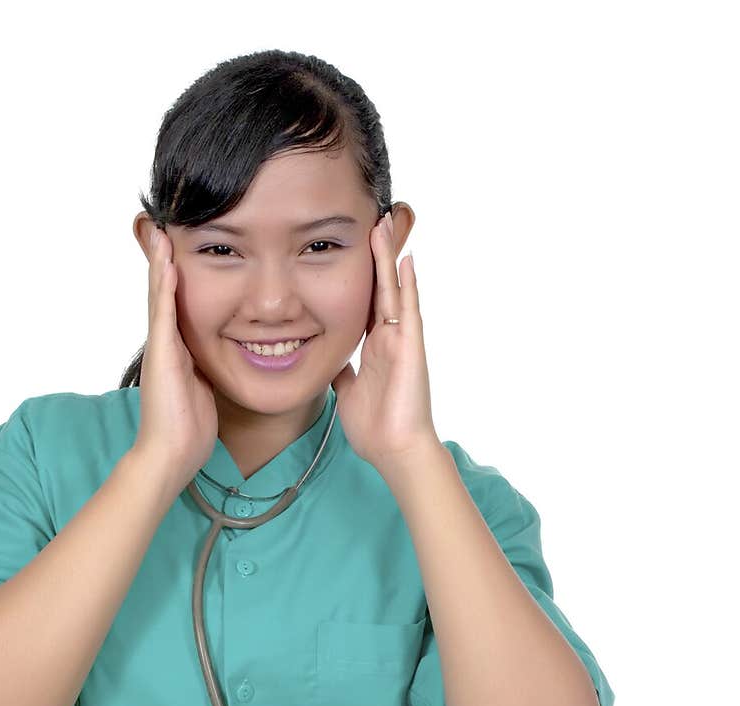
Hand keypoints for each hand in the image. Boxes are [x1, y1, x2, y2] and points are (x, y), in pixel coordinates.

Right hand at [133, 226, 218, 491]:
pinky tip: (167, 259)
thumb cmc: (189, 431)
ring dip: (160, 261)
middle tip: (160, 225)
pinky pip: (164, 312)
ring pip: (161, 295)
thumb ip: (208, 372)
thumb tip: (226, 363)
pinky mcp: (162, 354)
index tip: (183, 248)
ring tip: (160, 228)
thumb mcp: (205, 390)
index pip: (179, 306)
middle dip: (164, 260)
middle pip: (165, 293)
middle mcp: (167, 344)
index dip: (179, 278)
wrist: (171, 455)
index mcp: (179, 351)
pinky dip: (165, 284)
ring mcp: (162, 347)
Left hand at [331, 212, 440, 479]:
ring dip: (389, 258)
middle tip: (370, 220)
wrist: (394, 451)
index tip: (351, 248)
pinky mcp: (410, 349)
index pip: (365, 302)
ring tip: (384, 224)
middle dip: (375, 256)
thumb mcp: (347, 392)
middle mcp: (390, 338)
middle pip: (380, 288)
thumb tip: (329, 360)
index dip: (360, 275)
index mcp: (375, 347)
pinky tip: (405, 260)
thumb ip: (342, 372)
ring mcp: (402, 341)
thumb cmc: (375, 428)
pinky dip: (407, 286)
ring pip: (394, 291)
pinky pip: (408, 312)